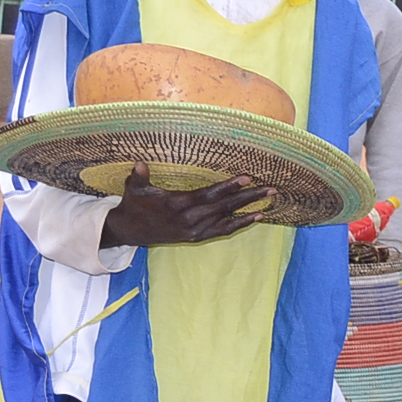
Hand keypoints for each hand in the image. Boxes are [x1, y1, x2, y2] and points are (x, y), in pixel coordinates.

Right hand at [100, 163, 273, 247]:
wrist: (131, 231)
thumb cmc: (135, 205)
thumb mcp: (135, 189)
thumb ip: (140, 176)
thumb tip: (139, 164)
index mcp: (177, 205)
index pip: (208, 195)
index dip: (228, 187)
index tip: (246, 178)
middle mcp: (190, 219)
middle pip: (224, 206)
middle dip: (248, 197)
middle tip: (270, 188)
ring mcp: (195, 230)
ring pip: (227, 219)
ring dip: (249, 209)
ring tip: (270, 200)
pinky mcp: (197, 237)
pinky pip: (224, 230)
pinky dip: (241, 224)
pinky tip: (257, 216)